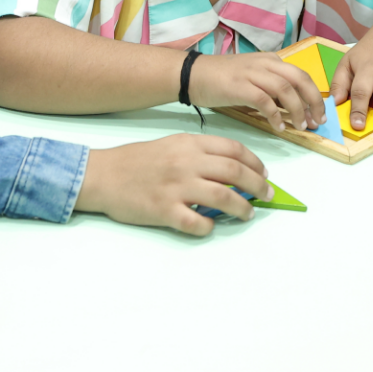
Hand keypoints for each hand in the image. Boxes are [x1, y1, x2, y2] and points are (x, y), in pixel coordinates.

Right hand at [75, 134, 272, 235]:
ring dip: (242, 207)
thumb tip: (231, 169)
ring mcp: (176, 187)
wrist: (105, 175)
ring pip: (222, 197)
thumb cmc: (140, 160)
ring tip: (248, 213)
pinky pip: (196, 223)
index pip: (234, 150)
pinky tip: (210, 226)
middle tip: (267, 195)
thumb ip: (200, 154)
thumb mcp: (173, 145)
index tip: (264, 173)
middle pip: (234, 172)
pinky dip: (209, 227)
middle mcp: (187, 163)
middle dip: (257, 185)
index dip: (254, 162)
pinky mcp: (164, 211)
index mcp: (190, 144)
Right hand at [188, 53, 326, 133]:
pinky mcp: (240, 86)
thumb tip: (292, 108)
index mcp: (270, 61)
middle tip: (317, 121)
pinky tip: (279, 128)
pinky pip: (265, 101)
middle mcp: (264, 63)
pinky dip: (275, 116)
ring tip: (301, 127)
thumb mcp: (252, 78)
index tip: (319, 114)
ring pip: (286, 90)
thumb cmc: (221, 79)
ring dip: (297, 110)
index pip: (301, 75)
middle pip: (299, 79)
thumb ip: (271, 88)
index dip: (314, 95)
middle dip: (313, 101)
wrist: (192, 74)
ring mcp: (252, 73)